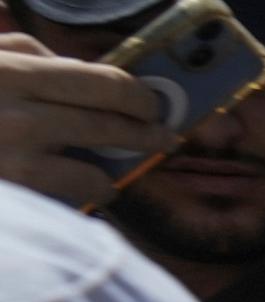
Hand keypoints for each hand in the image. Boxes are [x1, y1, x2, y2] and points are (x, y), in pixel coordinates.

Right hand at [0, 35, 162, 211]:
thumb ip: (22, 50)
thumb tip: (78, 67)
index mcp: (11, 70)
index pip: (103, 81)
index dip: (139, 95)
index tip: (155, 103)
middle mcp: (19, 114)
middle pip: (111, 126)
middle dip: (146, 135)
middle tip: (163, 140)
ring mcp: (16, 159)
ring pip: (96, 175)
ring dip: (108, 176)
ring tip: (108, 176)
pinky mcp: (15, 193)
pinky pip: (67, 203)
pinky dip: (77, 199)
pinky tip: (75, 193)